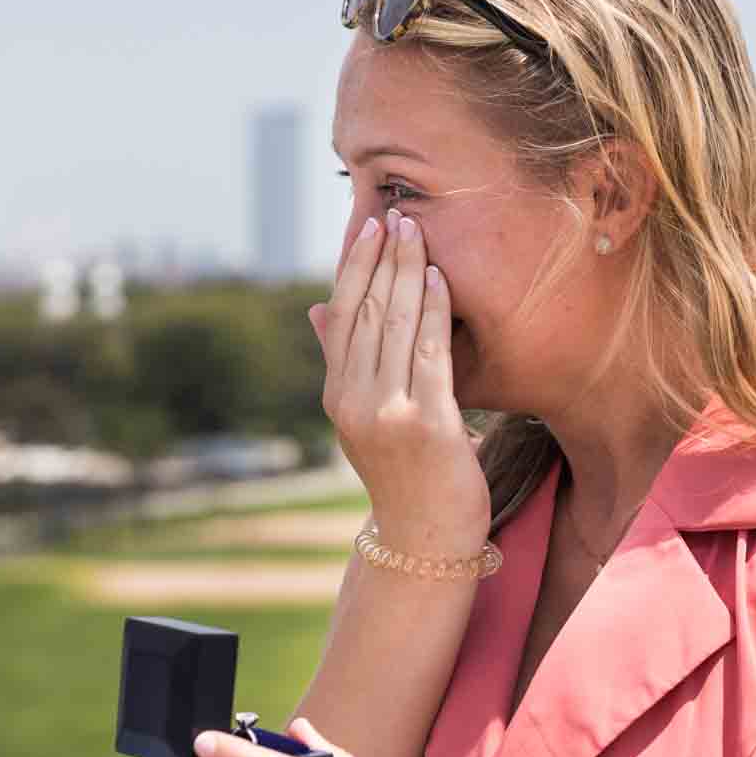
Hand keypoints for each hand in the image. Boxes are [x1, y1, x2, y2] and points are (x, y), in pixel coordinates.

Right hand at [310, 209, 489, 555]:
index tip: (368, 228)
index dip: (354, 267)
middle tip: (398, 215)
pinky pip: (429, 351)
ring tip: (419, 233)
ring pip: (393, 324)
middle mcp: (353, 402)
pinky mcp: (425, 423)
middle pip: (364, 313)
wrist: (425, 541)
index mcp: (337, 396)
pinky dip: (433, 310)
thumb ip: (346, 363)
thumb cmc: (406, 474)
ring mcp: (387, 413)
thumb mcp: (364, 418)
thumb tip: (316, 310)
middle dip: (382, 259)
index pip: (340, 317)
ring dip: (406, 272)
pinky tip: (439, 279)